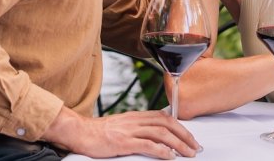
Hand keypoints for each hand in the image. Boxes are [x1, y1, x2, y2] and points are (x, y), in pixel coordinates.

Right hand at [42, 106, 200, 158]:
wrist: (79, 132)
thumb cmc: (98, 132)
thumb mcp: (121, 126)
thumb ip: (136, 128)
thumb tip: (153, 136)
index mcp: (135, 116)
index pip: (164, 117)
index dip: (180, 126)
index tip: (189, 137)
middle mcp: (135, 120)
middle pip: (167, 123)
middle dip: (184, 135)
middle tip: (194, 147)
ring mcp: (129, 131)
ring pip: (161, 133)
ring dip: (178, 144)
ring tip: (187, 153)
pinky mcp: (123, 142)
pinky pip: (147, 145)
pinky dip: (162, 151)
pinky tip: (169, 156)